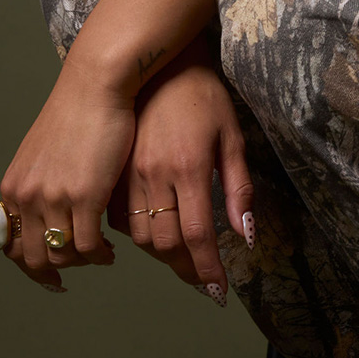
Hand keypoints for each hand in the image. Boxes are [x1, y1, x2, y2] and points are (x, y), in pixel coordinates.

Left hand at [0, 57, 134, 292]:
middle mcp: (27, 197)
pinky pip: (89, 247)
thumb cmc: (77, 113)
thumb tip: (44, 212)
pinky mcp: (84, 197)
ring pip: (62, 256)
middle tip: (78, 266)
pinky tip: (110, 249)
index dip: (29, 266)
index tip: (50, 273)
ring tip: (100, 253)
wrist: (96, 85)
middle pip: (33, 258)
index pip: (10, 245)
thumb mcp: (43, 152)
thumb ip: (38, 183)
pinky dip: (100, 256)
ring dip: (82, 262)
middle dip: (56, 270)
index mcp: (14, 188)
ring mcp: (54, 199)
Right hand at [115, 38, 253, 299]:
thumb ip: (239, 187)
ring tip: (183, 260)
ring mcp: (128, 174)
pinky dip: (136, 234)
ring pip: (140, 236)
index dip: (207, 269)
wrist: (158, 65)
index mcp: (188, 166)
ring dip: (162, 255)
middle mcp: (155, 174)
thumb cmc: (203, 96)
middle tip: (203, 280)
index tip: (218, 292)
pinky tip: (155, 231)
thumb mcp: (232, 136)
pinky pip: (118, 218)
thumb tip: (246, 235)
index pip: (197, 235)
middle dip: (186, 269)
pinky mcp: (113, 171)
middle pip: (165, 243)